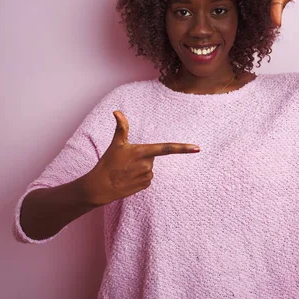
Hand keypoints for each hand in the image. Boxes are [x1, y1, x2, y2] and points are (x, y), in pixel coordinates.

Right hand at [82, 111, 199, 205]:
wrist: (101, 186)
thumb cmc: (108, 163)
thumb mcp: (115, 143)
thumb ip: (121, 127)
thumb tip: (116, 111)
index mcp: (143, 151)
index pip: (167, 148)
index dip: (183, 148)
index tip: (197, 148)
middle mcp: (148, 164)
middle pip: (151, 157)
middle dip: (142, 157)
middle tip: (125, 162)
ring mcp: (148, 176)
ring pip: (149, 168)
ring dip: (139, 168)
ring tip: (125, 171)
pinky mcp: (146, 185)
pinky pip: (146, 178)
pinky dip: (138, 177)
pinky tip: (128, 178)